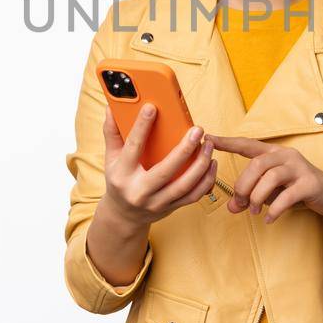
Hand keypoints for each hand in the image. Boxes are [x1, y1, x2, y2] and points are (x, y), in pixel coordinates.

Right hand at [96, 103, 217, 228]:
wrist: (123, 215)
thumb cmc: (119, 180)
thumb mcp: (111, 158)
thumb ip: (112, 133)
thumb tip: (111, 107)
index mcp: (122, 175)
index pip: (132, 148)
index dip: (141, 127)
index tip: (152, 107)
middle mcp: (139, 191)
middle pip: (165, 170)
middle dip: (184, 150)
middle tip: (197, 130)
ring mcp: (156, 202)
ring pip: (184, 185)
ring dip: (201, 165)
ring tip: (209, 144)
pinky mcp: (171, 208)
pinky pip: (193, 196)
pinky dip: (206, 180)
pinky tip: (212, 163)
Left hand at [208, 135, 322, 225]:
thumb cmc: (295, 190)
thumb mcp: (269, 193)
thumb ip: (249, 197)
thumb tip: (231, 208)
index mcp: (274, 153)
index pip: (247, 144)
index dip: (227, 142)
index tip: (208, 139)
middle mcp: (286, 155)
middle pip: (257, 164)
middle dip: (243, 185)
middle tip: (239, 203)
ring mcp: (299, 168)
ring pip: (270, 177)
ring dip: (257, 197)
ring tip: (253, 211)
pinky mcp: (310, 183)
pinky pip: (287, 196)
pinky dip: (274, 209)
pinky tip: (269, 219)